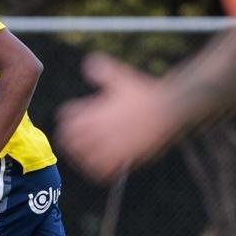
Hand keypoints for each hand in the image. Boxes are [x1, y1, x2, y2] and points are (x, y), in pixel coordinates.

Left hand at [55, 54, 176, 181]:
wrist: (169, 108)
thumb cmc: (145, 92)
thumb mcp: (122, 77)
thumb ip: (102, 70)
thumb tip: (88, 64)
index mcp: (97, 110)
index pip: (67, 117)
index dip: (66, 118)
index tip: (69, 118)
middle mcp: (101, 129)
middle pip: (71, 140)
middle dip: (68, 139)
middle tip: (71, 139)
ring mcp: (111, 144)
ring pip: (84, 157)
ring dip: (80, 156)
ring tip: (82, 154)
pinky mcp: (124, 157)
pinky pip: (102, 171)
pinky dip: (96, 171)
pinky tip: (98, 166)